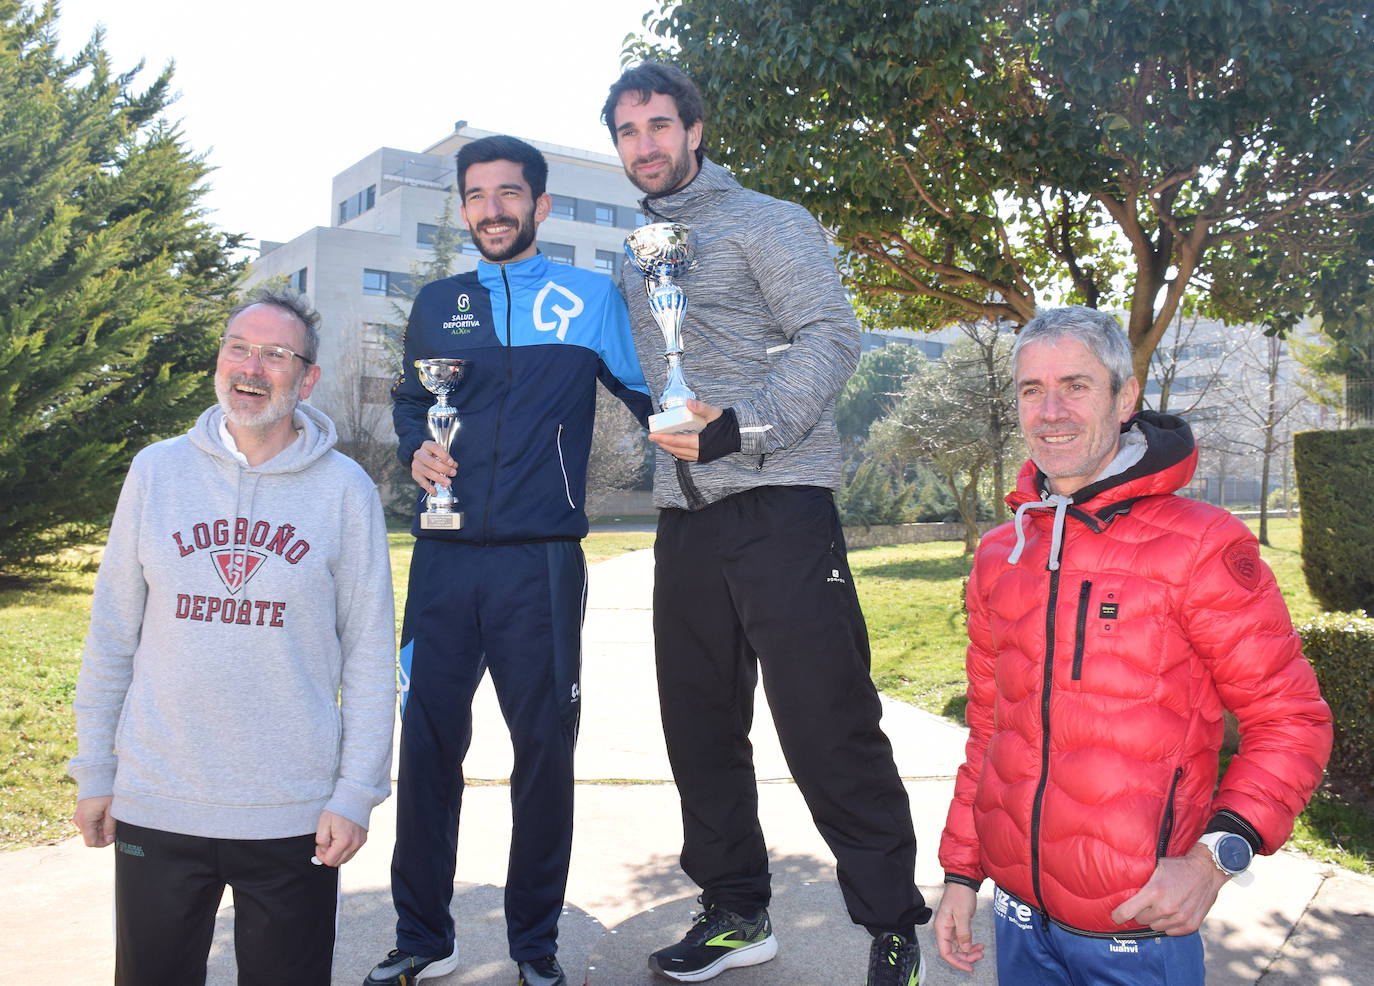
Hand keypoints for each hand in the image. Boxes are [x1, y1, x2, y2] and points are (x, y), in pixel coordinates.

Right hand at [73, 796, 115, 847]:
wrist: (95, 779)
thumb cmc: (104, 793)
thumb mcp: (111, 810)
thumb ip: (109, 827)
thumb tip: (109, 839)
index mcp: (84, 821)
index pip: (91, 842)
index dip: (103, 843)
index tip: (113, 836)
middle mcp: (78, 822)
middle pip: (91, 837)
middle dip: (103, 834)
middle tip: (112, 823)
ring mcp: (78, 819)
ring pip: (91, 831)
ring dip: (101, 828)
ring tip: (108, 816)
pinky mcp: (80, 816)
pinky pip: (89, 825)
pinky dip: (97, 823)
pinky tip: (104, 814)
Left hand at [314, 810, 366, 866]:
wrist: (354, 798)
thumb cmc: (338, 809)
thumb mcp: (323, 823)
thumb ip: (321, 840)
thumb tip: (323, 851)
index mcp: (344, 841)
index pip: (329, 861)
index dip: (321, 856)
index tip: (319, 846)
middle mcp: (354, 844)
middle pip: (337, 862)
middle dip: (328, 855)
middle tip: (325, 843)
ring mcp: (360, 843)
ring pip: (345, 859)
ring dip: (337, 853)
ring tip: (334, 839)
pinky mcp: (363, 840)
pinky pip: (352, 852)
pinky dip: (344, 849)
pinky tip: (341, 838)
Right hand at [410, 440, 455, 494]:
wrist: (421, 459)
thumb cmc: (434, 456)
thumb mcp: (441, 453)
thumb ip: (447, 459)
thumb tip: (453, 466)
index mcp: (427, 445)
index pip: (435, 448)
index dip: (444, 455)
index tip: (451, 462)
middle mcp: (419, 454)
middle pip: (432, 462)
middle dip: (444, 469)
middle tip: (453, 473)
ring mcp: (415, 464)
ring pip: (427, 472)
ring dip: (439, 478)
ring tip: (448, 482)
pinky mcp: (414, 474)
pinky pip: (422, 481)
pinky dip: (429, 487)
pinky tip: (435, 491)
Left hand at [647, 400, 721, 460]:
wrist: (741, 433)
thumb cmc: (727, 423)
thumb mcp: (714, 413)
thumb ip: (701, 407)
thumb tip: (688, 402)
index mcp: (701, 443)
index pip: (677, 442)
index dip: (663, 439)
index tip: (652, 435)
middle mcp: (700, 453)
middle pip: (676, 450)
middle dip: (663, 444)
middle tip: (654, 437)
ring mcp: (702, 456)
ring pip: (681, 454)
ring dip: (670, 448)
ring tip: (662, 441)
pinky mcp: (704, 456)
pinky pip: (687, 456)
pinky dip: (678, 451)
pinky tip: (674, 445)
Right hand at [933, 883, 985, 971]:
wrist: (963, 882)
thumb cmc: (960, 895)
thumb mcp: (963, 915)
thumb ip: (963, 933)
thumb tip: (965, 949)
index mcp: (942, 928)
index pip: (945, 952)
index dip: (957, 962)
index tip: (969, 967)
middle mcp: (944, 930)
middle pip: (953, 952)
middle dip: (966, 957)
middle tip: (979, 955)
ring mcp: (950, 928)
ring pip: (959, 947)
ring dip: (969, 951)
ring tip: (981, 950)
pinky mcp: (957, 926)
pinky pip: (962, 941)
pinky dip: (970, 945)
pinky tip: (979, 945)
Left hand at [1109, 843, 1229, 934]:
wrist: (1207, 871)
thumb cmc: (1178, 867)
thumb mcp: (1156, 868)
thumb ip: (1142, 881)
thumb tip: (1122, 888)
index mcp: (1154, 892)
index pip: (1127, 912)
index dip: (1118, 916)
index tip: (1115, 917)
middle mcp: (1166, 907)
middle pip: (1141, 920)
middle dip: (1141, 912)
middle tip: (1147, 903)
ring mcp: (1180, 918)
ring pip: (1155, 927)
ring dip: (1155, 919)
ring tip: (1162, 906)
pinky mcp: (1190, 925)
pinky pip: (1170, 932)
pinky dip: (1169, 924)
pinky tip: (1173, 913)